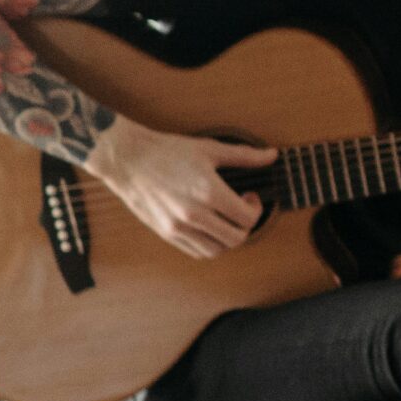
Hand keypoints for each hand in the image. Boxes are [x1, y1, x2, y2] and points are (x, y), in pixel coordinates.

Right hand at [84, 116, 270, 258]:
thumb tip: (273, 155)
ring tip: (225, 219)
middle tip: (241, 209)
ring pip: (216, 250)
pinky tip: (209, 226)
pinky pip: (196, 252)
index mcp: (208, 192)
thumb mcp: (210, 149)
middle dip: (246, 225)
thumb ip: (245, 156)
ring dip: (228, 238)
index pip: (247, 218)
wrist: (128, 160)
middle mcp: (193, 214)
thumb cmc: (169, 151)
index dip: (256, 208)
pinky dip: (209, 245)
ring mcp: (177, 227)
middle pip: (236, 238)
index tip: (250, 196)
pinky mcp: (165, 234)